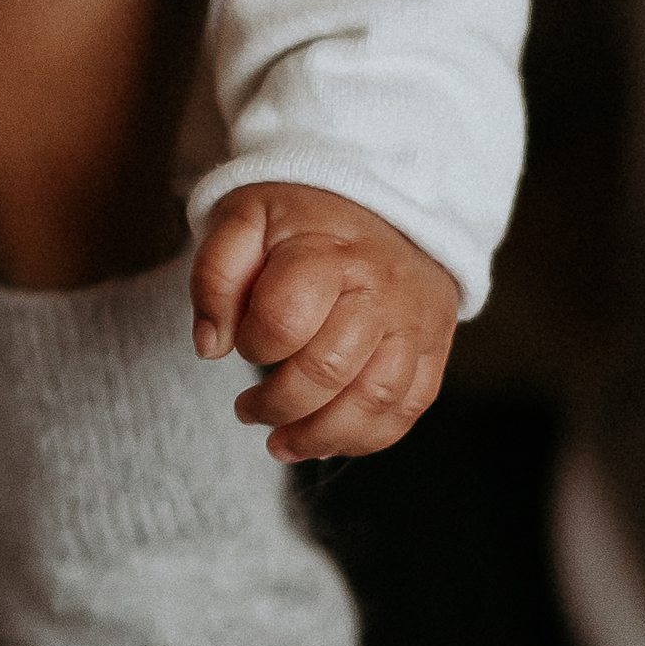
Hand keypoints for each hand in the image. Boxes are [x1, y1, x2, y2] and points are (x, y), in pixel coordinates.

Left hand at [190, 185, 456, 459]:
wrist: (380, 203)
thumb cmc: (300, 219)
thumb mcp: (243, 219)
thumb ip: (215, 276)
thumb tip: (210, 346)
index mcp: (328, 252)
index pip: (284, 319)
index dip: (251, 343)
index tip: (241, 342)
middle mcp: (380, 289)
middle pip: (328, 371)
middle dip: (277, 405)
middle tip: (249, 410)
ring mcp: (413, 321)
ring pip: (375, 401)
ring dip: (320, 437)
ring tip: (282, 442)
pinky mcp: (434, 346)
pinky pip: (408, 408)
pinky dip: (365, 438)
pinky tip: (328, 440)